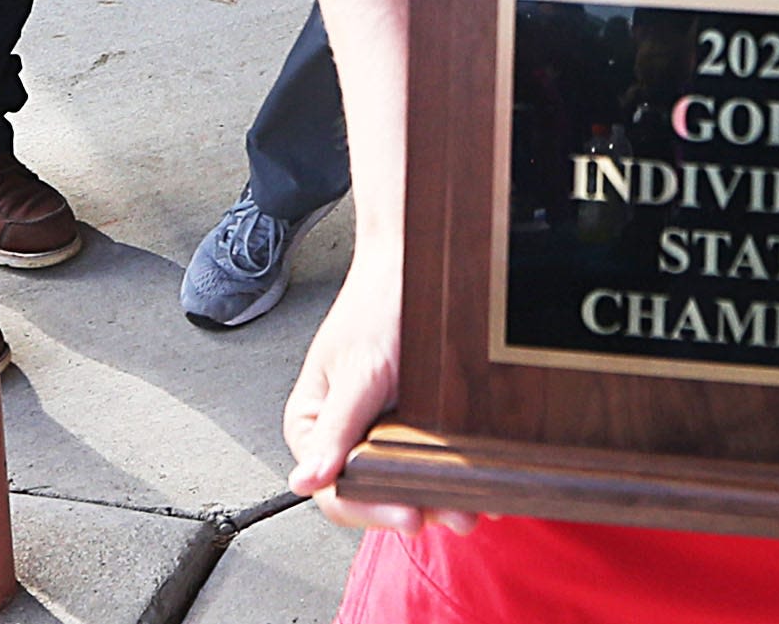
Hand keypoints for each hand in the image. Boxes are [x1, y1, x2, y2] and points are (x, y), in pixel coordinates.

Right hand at [285, 240, 475, 535]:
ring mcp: (376, 430)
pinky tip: (473, 480)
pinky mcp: (409, 421)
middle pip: (372, 493)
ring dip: (436, 496)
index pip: (335, 492)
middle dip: (413, 507)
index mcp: (311, 426)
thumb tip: (305, 481)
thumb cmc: (375, 305)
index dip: (372, 510)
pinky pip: (424, 458)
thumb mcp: (358, 370)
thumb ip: (335, 427)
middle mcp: (342, 435)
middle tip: (455, 515)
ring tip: (471, 506)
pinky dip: (448, 472)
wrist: (411, 262)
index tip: (411, 516)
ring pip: (402, 481)